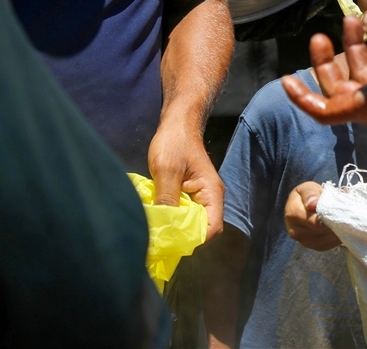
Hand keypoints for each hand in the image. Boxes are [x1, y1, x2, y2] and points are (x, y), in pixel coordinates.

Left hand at [147, 120, 224, 240]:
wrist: (177, 124)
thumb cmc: (174, 143)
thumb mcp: (167, 170)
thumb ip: (167, 199)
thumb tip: (162, 229)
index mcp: (211, 193)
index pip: (212, 229)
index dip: (193, 240)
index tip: (171, 242)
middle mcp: (209, 199)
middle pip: (201, 230)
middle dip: (181, 237)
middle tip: (158, 240)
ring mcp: (198, 198)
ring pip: (190, 224)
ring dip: (173, 228)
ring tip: (155, 230)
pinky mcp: (187, 196)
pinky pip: (182, 214)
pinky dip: (170, 218)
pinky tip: (155, 217)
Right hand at [284, 182, 341, 250]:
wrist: (304, 206)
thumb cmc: (308, 195)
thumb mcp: (308, 188)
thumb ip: (310, 194)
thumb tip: (312, 204)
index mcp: (292, 213)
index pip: (313, 220)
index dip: (328, 215)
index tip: (338, 209)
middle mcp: (295, 231)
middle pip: (321, 231)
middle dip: (334, 222)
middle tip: (345, 214)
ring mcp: (304, 242)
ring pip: (326, 240)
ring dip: (337, 230)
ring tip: (344, 220)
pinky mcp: (314, 247)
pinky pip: (329, 245)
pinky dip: (337, 237)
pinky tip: (341, 227)